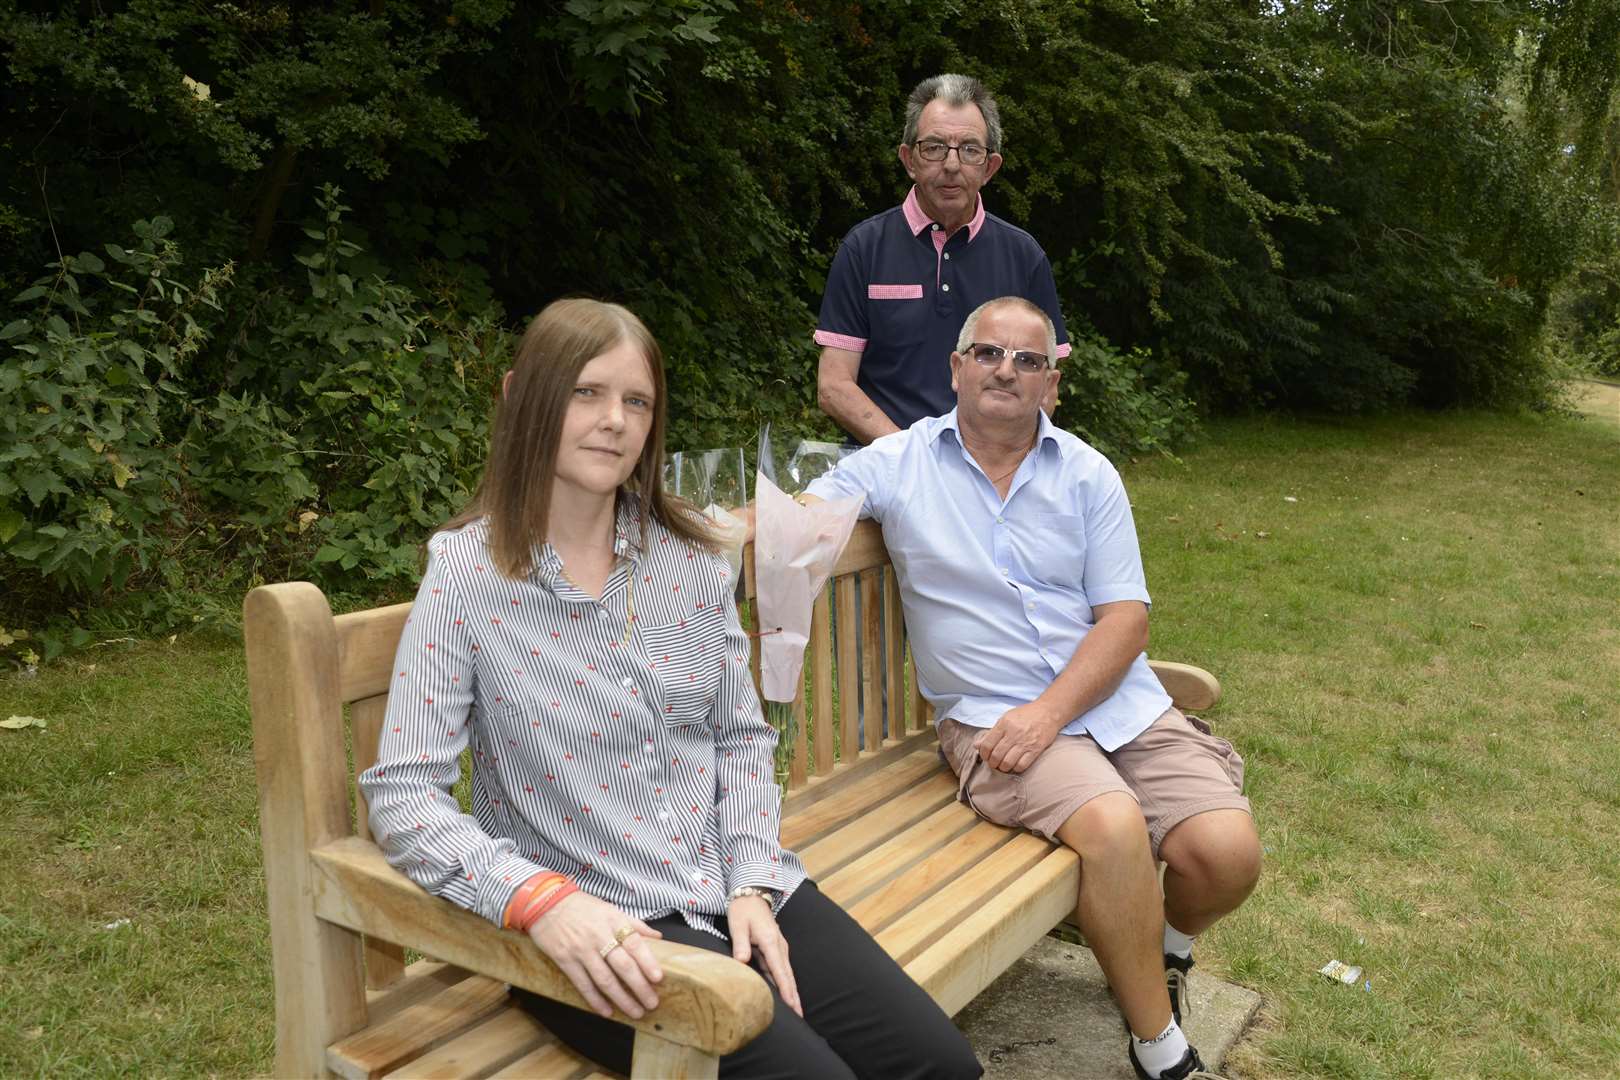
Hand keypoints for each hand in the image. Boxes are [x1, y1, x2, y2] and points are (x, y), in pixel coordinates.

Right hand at [526, 891, 663, 1018]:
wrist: (545, 903)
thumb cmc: (582, 906)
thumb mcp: (610, 908)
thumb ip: (634, 924)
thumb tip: (657, 937)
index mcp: (613, 921)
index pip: (634, 943)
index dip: (647, 962)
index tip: (658, 978)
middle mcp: (599, 936)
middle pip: (622, 965)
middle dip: (639, 987)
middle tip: (652, 1003)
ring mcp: (581, 950)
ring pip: (605, 979)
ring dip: (622, 999)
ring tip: (636, 1012)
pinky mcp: (565, 960)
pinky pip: (583, 984)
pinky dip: (595, 1000)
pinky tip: (607, 1011)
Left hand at [728, 894, 801, 1016]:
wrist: (750, 893)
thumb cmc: (743, 909)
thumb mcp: (738, 925)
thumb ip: (740, 944)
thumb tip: (742, 961)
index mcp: (770, 942)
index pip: (780, 971)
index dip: (786, 990)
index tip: (793, 1006)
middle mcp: (778, 946)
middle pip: (788, 976)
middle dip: (794, 996)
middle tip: (800, 1016)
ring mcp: (778, 947)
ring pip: (786, 974)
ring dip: (791, 991)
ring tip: (796, 1010)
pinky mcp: (774, 948)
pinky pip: (780, 969)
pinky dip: (785, 983)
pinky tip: (785, 994)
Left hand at [974, 701, 1063, 773]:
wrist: (1048, 712)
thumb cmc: (1025, 715)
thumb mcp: (1006, 718)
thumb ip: (991, 732)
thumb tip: (977, 745)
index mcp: (1004, 724)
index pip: (987, 744)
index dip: (983, 754)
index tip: (985, 756)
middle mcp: (1014, 733)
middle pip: (996, 755)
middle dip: (992, 763)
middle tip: (993, 763)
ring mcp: (1025, 742)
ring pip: (1007, 763)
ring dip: (1002, 768)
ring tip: (1002, 766)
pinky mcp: (1036, 749)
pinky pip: (1022, 765)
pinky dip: (1015, 768)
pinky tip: (1014, 765)